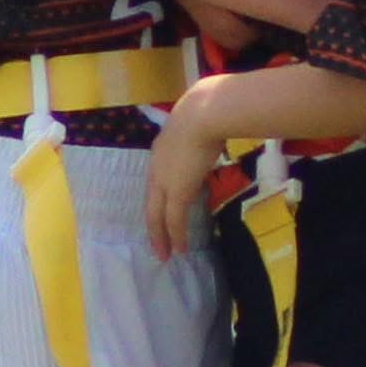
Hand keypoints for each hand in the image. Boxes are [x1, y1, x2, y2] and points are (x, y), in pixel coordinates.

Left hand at [146, 82, 226, 260]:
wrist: (203, 115)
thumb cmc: (206, 114)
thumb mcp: (198, 127)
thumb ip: (200, 139)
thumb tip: (213, 142)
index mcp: (161, 151)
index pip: (156, 183)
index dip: (159, 199)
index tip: (162, 213)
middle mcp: (157, 168)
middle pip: (151, 204)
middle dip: (154, 226)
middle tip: (157, 245)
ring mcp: (165, 181)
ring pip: (158, 216)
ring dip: (162, 236)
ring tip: (165, 252)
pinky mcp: (177, 192)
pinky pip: (174, 221)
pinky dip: (175, 237)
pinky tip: (179, 250)